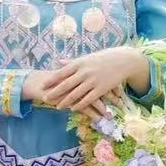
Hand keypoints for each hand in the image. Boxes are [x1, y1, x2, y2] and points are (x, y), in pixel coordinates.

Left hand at [33, 46, 147, 115]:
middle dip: (54, 92)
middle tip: (45, 98)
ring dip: (65, 101)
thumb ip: (73, 62)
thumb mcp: (87, 58)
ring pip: (76, 93)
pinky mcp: (101, 88)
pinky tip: (73, 108)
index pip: (62, 73)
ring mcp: (93, 80)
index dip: (51, 80)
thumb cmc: (104, 58)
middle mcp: (84, 72)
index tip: (42, 85)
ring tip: (57, 107)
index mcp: (79, 63)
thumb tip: (59, 62)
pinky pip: (88, 98)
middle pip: (66, 84)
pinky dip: (80, 104)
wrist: (123, 60)